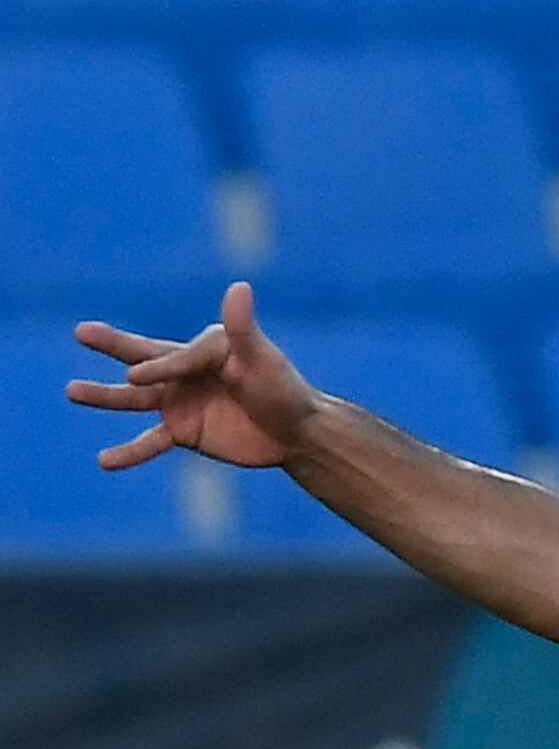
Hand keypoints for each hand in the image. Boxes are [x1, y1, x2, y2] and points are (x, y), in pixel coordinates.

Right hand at [68, 284, 317, 473]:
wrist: (296, 434)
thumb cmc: (283, 390)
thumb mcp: (262, 360)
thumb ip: (242, 328)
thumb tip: (239, 287)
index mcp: (203, 349)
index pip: (175, 358)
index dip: (160, 368)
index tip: (139, 376)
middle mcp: (185, 371)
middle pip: (141, 358)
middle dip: (112, 345)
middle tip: (82, 332)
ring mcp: (179, 401)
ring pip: (134, 399)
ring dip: (104, 396)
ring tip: (71, 391)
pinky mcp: (181, 431)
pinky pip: (149, 442)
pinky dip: (128, 452)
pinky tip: (103, 461)